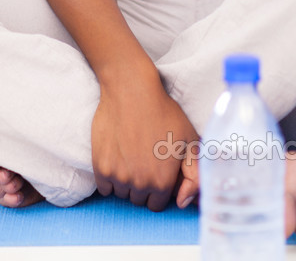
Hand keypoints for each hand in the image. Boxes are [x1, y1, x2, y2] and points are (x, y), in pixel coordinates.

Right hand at [91, 65, 198, 211]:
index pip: (157, 204)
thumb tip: (184, 202)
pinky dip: (110, 177)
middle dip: (143, 185)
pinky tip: (118, 156)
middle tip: (144, 158)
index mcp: (163, 181)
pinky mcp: (101, 167)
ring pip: (122, 193)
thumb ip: (194, 174)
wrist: (132, 91)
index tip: (157, 170)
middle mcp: (140, 184)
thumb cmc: (164, 112)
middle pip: (139, 199)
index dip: (159, 187)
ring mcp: (119, 177)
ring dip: (126, 181)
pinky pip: (104, 187)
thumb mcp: (190, 139)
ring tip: (131, 154)